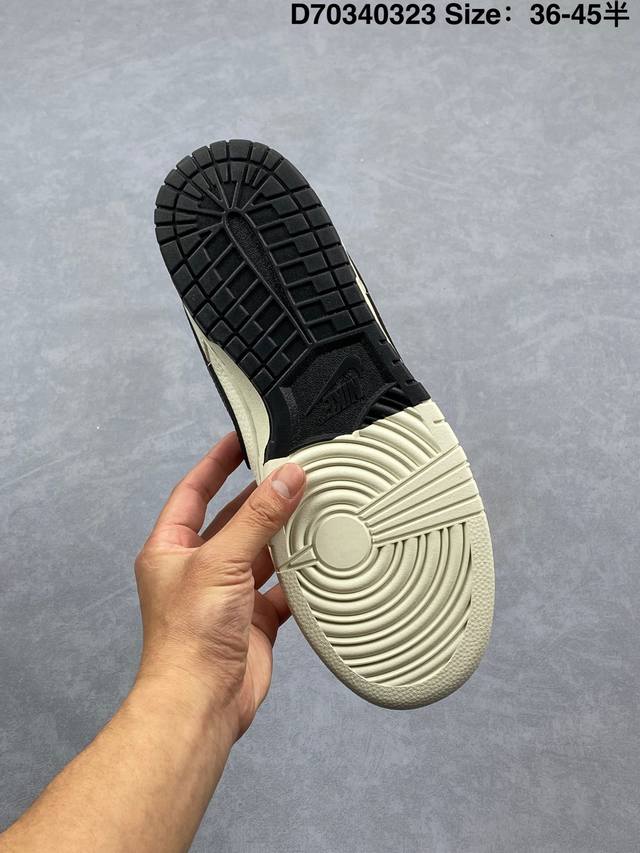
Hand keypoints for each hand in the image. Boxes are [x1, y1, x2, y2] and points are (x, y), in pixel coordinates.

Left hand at [134, 433, 304, 739]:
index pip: (194, 491)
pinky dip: (300, 574)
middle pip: (234, 519)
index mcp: (172, 548)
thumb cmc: (188, 636)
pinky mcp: (253, 617)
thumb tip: (285, 478)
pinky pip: (281, 585)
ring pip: (261, 551)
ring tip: (312, 506)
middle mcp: (198, 567)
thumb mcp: (222, 562)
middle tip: (291, 471)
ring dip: (283, 534)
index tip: (241, 439)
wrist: (202, 701)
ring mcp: (227, 593)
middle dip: (260, 498)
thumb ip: (258, 518)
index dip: (216, 463)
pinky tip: (318, 558)